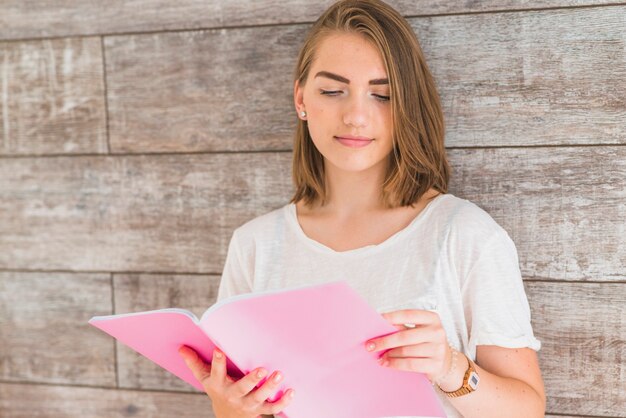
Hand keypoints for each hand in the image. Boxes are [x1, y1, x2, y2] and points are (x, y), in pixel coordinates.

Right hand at [178, 345, 294, 417]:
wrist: (227, 417)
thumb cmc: (218, 389)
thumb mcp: (205, 378)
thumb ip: (194, 363)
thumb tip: (181, 347)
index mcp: (219, 385)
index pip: (216, 372)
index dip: (217, 362)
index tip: (220, 350)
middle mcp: (233, 395)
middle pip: (242, 388)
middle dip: (252, 379)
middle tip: (263, 369)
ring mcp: (248, 404)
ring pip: (260, 398)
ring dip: (270, 388)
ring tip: (279, 374)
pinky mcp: (260, 410)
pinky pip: (273, 408)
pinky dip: (283, 402)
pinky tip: (292, 391)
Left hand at [364, 309, 451, 382]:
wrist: (446, 361)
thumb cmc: (426, 341)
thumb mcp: (418, 329)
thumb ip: (402, 326)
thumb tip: (377, 325)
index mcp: (432, 318)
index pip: (408, 314)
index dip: (391, 317)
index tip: (376, 320)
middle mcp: (437, 332)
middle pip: (405, 336)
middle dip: (384, 341)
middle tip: (370, 345)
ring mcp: (438, 349)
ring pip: (406, 351)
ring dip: (389, 354)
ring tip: (378, 356)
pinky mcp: (436, 364)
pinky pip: (410, 364)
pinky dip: (396, 364)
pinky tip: (387, 363)